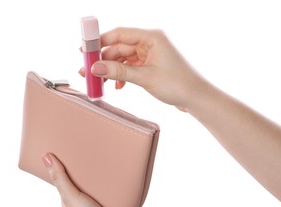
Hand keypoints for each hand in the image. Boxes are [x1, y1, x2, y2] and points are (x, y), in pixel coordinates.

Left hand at [41, 153, 140, 206]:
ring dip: (99, 172)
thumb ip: (60, 178)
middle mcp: (82, 199)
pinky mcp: (110, 201)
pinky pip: (109, 187)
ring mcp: (96, 201)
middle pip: (81, 178)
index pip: (64, 177)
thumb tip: (45, 156)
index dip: (64, 163)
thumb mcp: (71, 197)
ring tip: (102, 156)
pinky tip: (114, 170)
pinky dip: (110, 179)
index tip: (66, 148)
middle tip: (87, 148)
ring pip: (96, 181)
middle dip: (83, 165)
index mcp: (70, 198)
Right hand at [79, 27, 206, 109]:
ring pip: (123, 59)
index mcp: (151, 37)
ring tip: (100, 82)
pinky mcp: (151, 66)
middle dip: (103, 61)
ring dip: (112, 70)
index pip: (119, 34)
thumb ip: (119, 71)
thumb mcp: (145, 77)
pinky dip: (122, 76)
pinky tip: (118, 86)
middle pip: (119, 47)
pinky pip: (130, 67)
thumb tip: (96, 67)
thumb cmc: (177, 84)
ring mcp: (150, 55)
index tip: (85, 51)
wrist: (195, 98)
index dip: (100, 42)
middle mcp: (150, 43)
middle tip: (88, 72)